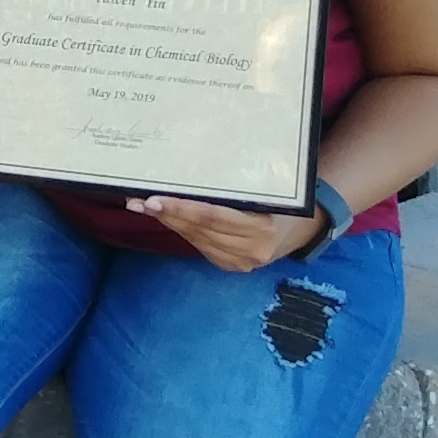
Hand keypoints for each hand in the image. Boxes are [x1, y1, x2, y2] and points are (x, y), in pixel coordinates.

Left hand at [132, 195, 326, 273]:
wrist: (301, 230)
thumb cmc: (282, 202)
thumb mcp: (267, 191)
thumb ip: (236, 188)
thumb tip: (191, 170)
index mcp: (262, 229)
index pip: (212, 217)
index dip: (182, 209)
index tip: (154, 200)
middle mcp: (251, 251)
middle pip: (199, 229)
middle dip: (166, 214)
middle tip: (136, 200)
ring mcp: (240, 262)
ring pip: (195, 238)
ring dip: (167, 222)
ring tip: (141, 206)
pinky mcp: (231, 266)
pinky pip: (200, 245)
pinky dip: (181, 230)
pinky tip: (164, 217)